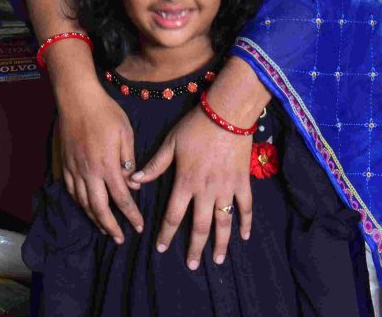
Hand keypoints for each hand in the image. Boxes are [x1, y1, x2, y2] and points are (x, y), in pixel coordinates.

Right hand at [57, 85, 144, 243]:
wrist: (76, 98)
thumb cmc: (105, 112)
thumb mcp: (126, 133)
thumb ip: (129, 161)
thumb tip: (132, 184)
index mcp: (107, 165)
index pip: (121, 199)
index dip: (131, 216)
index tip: (139, 227)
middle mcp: (89, 171)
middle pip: (99, 208)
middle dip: (110, 226)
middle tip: (119, 238)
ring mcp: (74, 168)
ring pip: (82, 202)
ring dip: (94, 218)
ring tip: (104, 228)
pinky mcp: (64, 162)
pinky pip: (71, 190)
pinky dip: (79, 203)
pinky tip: (85, 207)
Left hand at [131, 106, 253, 269]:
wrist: (226, 116)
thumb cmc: (194, 127)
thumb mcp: (170, 143)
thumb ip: (155, 164)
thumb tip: (135, 180)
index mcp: (186, 182)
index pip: (173, 214)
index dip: (167, 232)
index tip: (161, 247)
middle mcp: (206, 191)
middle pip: (200, 226)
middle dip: (195, 248)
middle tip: (192, 266)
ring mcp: (227, 189)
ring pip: (224, 223)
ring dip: (221, 243)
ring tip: (218, 260)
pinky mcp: (243, 184)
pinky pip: (246, 208)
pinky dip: (246, 223)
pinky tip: (244, 237)